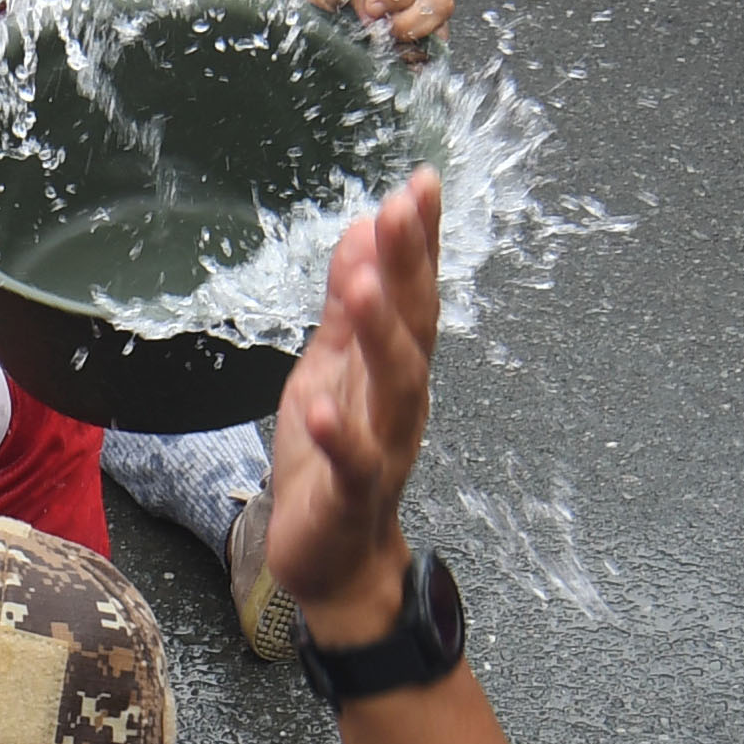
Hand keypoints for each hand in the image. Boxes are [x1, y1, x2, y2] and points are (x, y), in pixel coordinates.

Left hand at [257, 170, 442, 633]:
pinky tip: (322, 406)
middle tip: (401, 210)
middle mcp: (401, 402)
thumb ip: (347, 306)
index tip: (420, 183)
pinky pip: (352, 463)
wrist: (332, 560)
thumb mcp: (329, 367)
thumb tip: (363, 229)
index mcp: (394, 367)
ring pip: (393, 388)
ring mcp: (383, 448)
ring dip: (380, 336)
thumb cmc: (330, 460)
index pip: (413, 293)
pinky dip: (339, 435)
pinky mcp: (353, 495)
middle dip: (409, 268)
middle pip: (414, 328)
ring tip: (363, 286)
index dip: (419, 240)